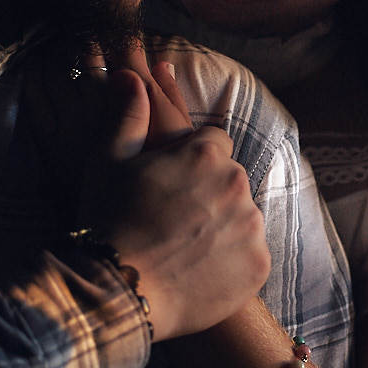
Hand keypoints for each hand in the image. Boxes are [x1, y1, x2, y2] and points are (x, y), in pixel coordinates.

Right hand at [84, 47, 269, 341]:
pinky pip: (251, 255)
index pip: (214, 144)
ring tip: (185, 250)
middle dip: (209, 194)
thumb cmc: (108, 221)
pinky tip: (199, 272)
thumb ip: (127, 115)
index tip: (170, 186)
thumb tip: (129, 77)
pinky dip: (232, 263)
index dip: (191, 163)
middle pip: (230, 181)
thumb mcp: (108, 161)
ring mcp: (252, 226)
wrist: (119, 290)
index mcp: (206, 153)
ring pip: (243, 218)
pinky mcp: (259, 264)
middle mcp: (237, 183)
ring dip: (223, 228)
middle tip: (174, 222)